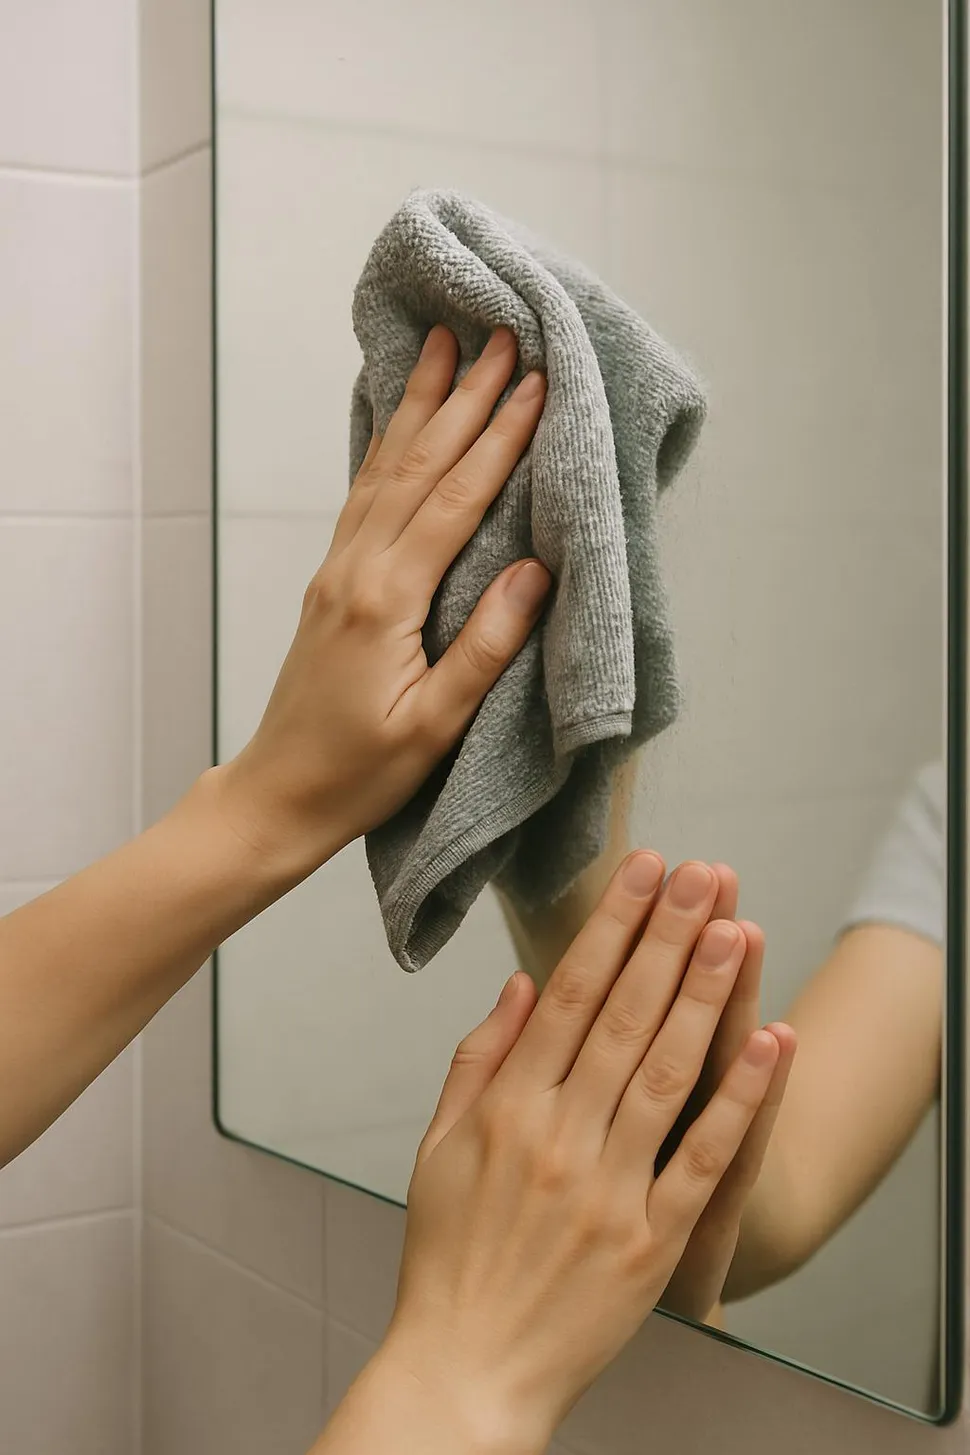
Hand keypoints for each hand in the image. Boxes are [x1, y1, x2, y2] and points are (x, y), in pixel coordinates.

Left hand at [213, 325, 549, 880]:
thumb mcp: (435, 726)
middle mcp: (356, 569)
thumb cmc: (361, 774)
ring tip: (447, 345)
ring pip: (385, 468)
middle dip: (466, 397)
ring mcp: (337, 570)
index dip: (500, 440)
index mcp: (386, 600)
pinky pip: (363, 493)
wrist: (280, 794)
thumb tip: (535, 572)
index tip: (537, 383)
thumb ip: (486, 648)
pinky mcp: (332, 581)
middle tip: (503, 336)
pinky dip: (386, 443)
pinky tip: (400, 418)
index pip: (455, 501)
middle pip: (418, 465)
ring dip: (421, 404)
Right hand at [373, 855, 783, 1454]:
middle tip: (702, 875)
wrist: (466, 1368)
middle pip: (625, 1017)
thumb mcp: (438, 1149)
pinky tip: (769, 1047)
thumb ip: (479, 1060)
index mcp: (507, 1110)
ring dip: (706, 996)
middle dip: (667, 936)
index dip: (610, 926)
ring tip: (736, 930)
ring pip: (667, 1073)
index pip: (570, 995)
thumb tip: (522, 984)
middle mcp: (558, 1138)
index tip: (641, 872)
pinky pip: (703, 1160)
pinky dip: (739, 1100)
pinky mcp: (650, 1241)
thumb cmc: (448, 1256)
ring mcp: (608, 1189)